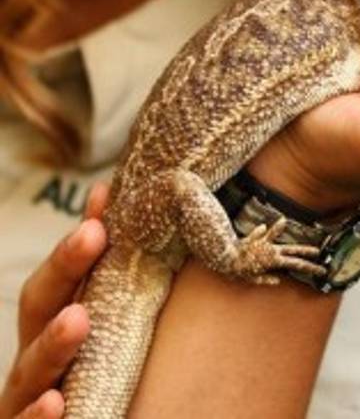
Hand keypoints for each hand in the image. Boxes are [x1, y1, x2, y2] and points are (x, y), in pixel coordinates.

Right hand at [0, 184, 108, 418]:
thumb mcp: (90, 331)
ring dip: (52, 346)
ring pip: (30, 374)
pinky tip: (55, 406)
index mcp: (48, 335)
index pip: (55, 283)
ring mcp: (23, 406)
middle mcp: (32, 366)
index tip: (102, 210)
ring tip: (78, 319)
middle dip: (64, 270)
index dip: (74, 246)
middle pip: (38, 312)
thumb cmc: (79, 388)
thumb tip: (106, 193)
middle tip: (94, 235)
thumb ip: (98, 272)